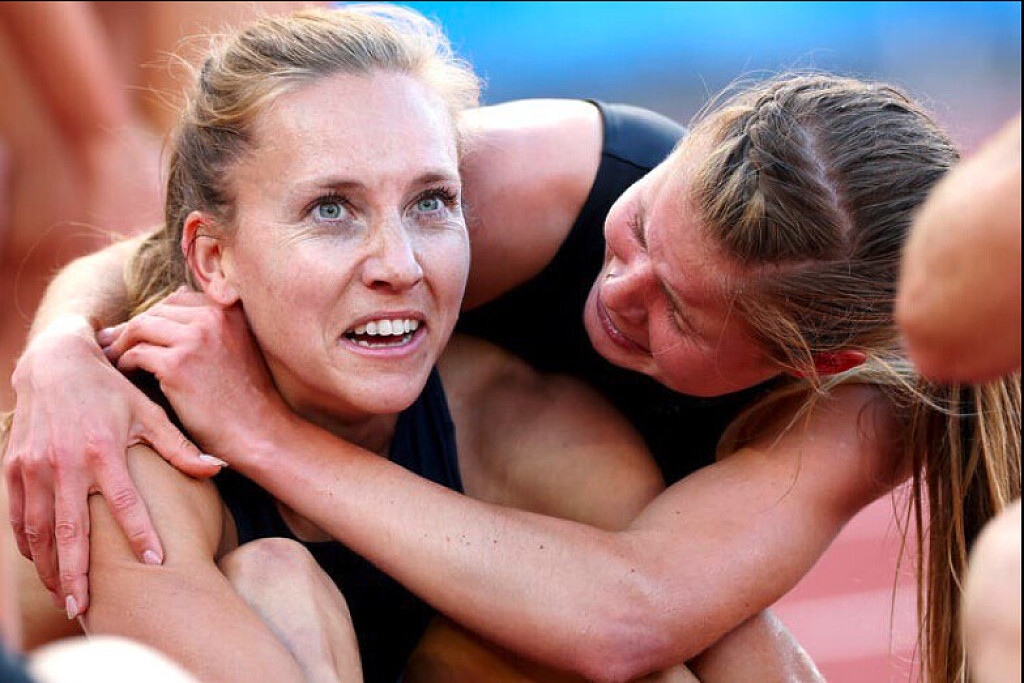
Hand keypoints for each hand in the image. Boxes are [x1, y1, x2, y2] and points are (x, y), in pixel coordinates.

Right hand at [2, 317, 220, 617]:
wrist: (54, 362)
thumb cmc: (109, 389)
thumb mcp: (147, 412)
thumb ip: (179, 446)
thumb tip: (218, 468)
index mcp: (103, 449)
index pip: (125, 502)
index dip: (141, 534)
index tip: (156, 564)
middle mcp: (65, 462)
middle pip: (71, 529)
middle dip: (78, 573)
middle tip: (85, 608)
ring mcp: (35, 467)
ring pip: (39, 529)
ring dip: (50, 568)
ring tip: (65, 598)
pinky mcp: (14, 468)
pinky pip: (18, 516)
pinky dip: (28, 545)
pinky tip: (42, 566)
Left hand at [100, 288, 282, 460]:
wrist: (258, 431)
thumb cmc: (246, 394)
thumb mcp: (238, 345)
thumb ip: (212, 320)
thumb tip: (177, 290)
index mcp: (230, 310)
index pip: (178, 299)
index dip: (156, 316)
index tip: (140, 332)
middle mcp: (213, 318)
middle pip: (156, 311)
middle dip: (133, 327)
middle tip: (113, 342)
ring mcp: (195, 339)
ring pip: (140, 327)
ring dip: (123, 343)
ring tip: (114, 357)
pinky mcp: (177, 365)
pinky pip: (136, 354)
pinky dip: (125, 363)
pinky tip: (126, 375)